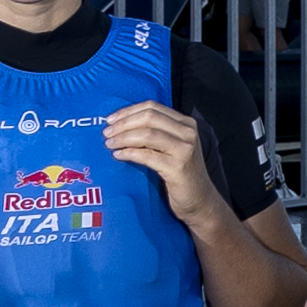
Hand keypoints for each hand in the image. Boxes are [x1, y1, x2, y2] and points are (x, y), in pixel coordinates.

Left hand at [106, 100, 229, 229]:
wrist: (199, 199)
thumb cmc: (180, 172)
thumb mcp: (172, 147)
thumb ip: (156, 133)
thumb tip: (121, 125)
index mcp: (186, 123)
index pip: (152, 107)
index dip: (128, 111)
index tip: (110, 119)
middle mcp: (188, 133)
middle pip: (149, 118)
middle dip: (123, 124)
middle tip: (107, 133)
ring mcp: (185, 150)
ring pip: (147, 134)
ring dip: (123, 138)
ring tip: (110, 144)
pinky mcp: (178, 168)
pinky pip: (147, 156)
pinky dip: (129, 153)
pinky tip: (119, 155)